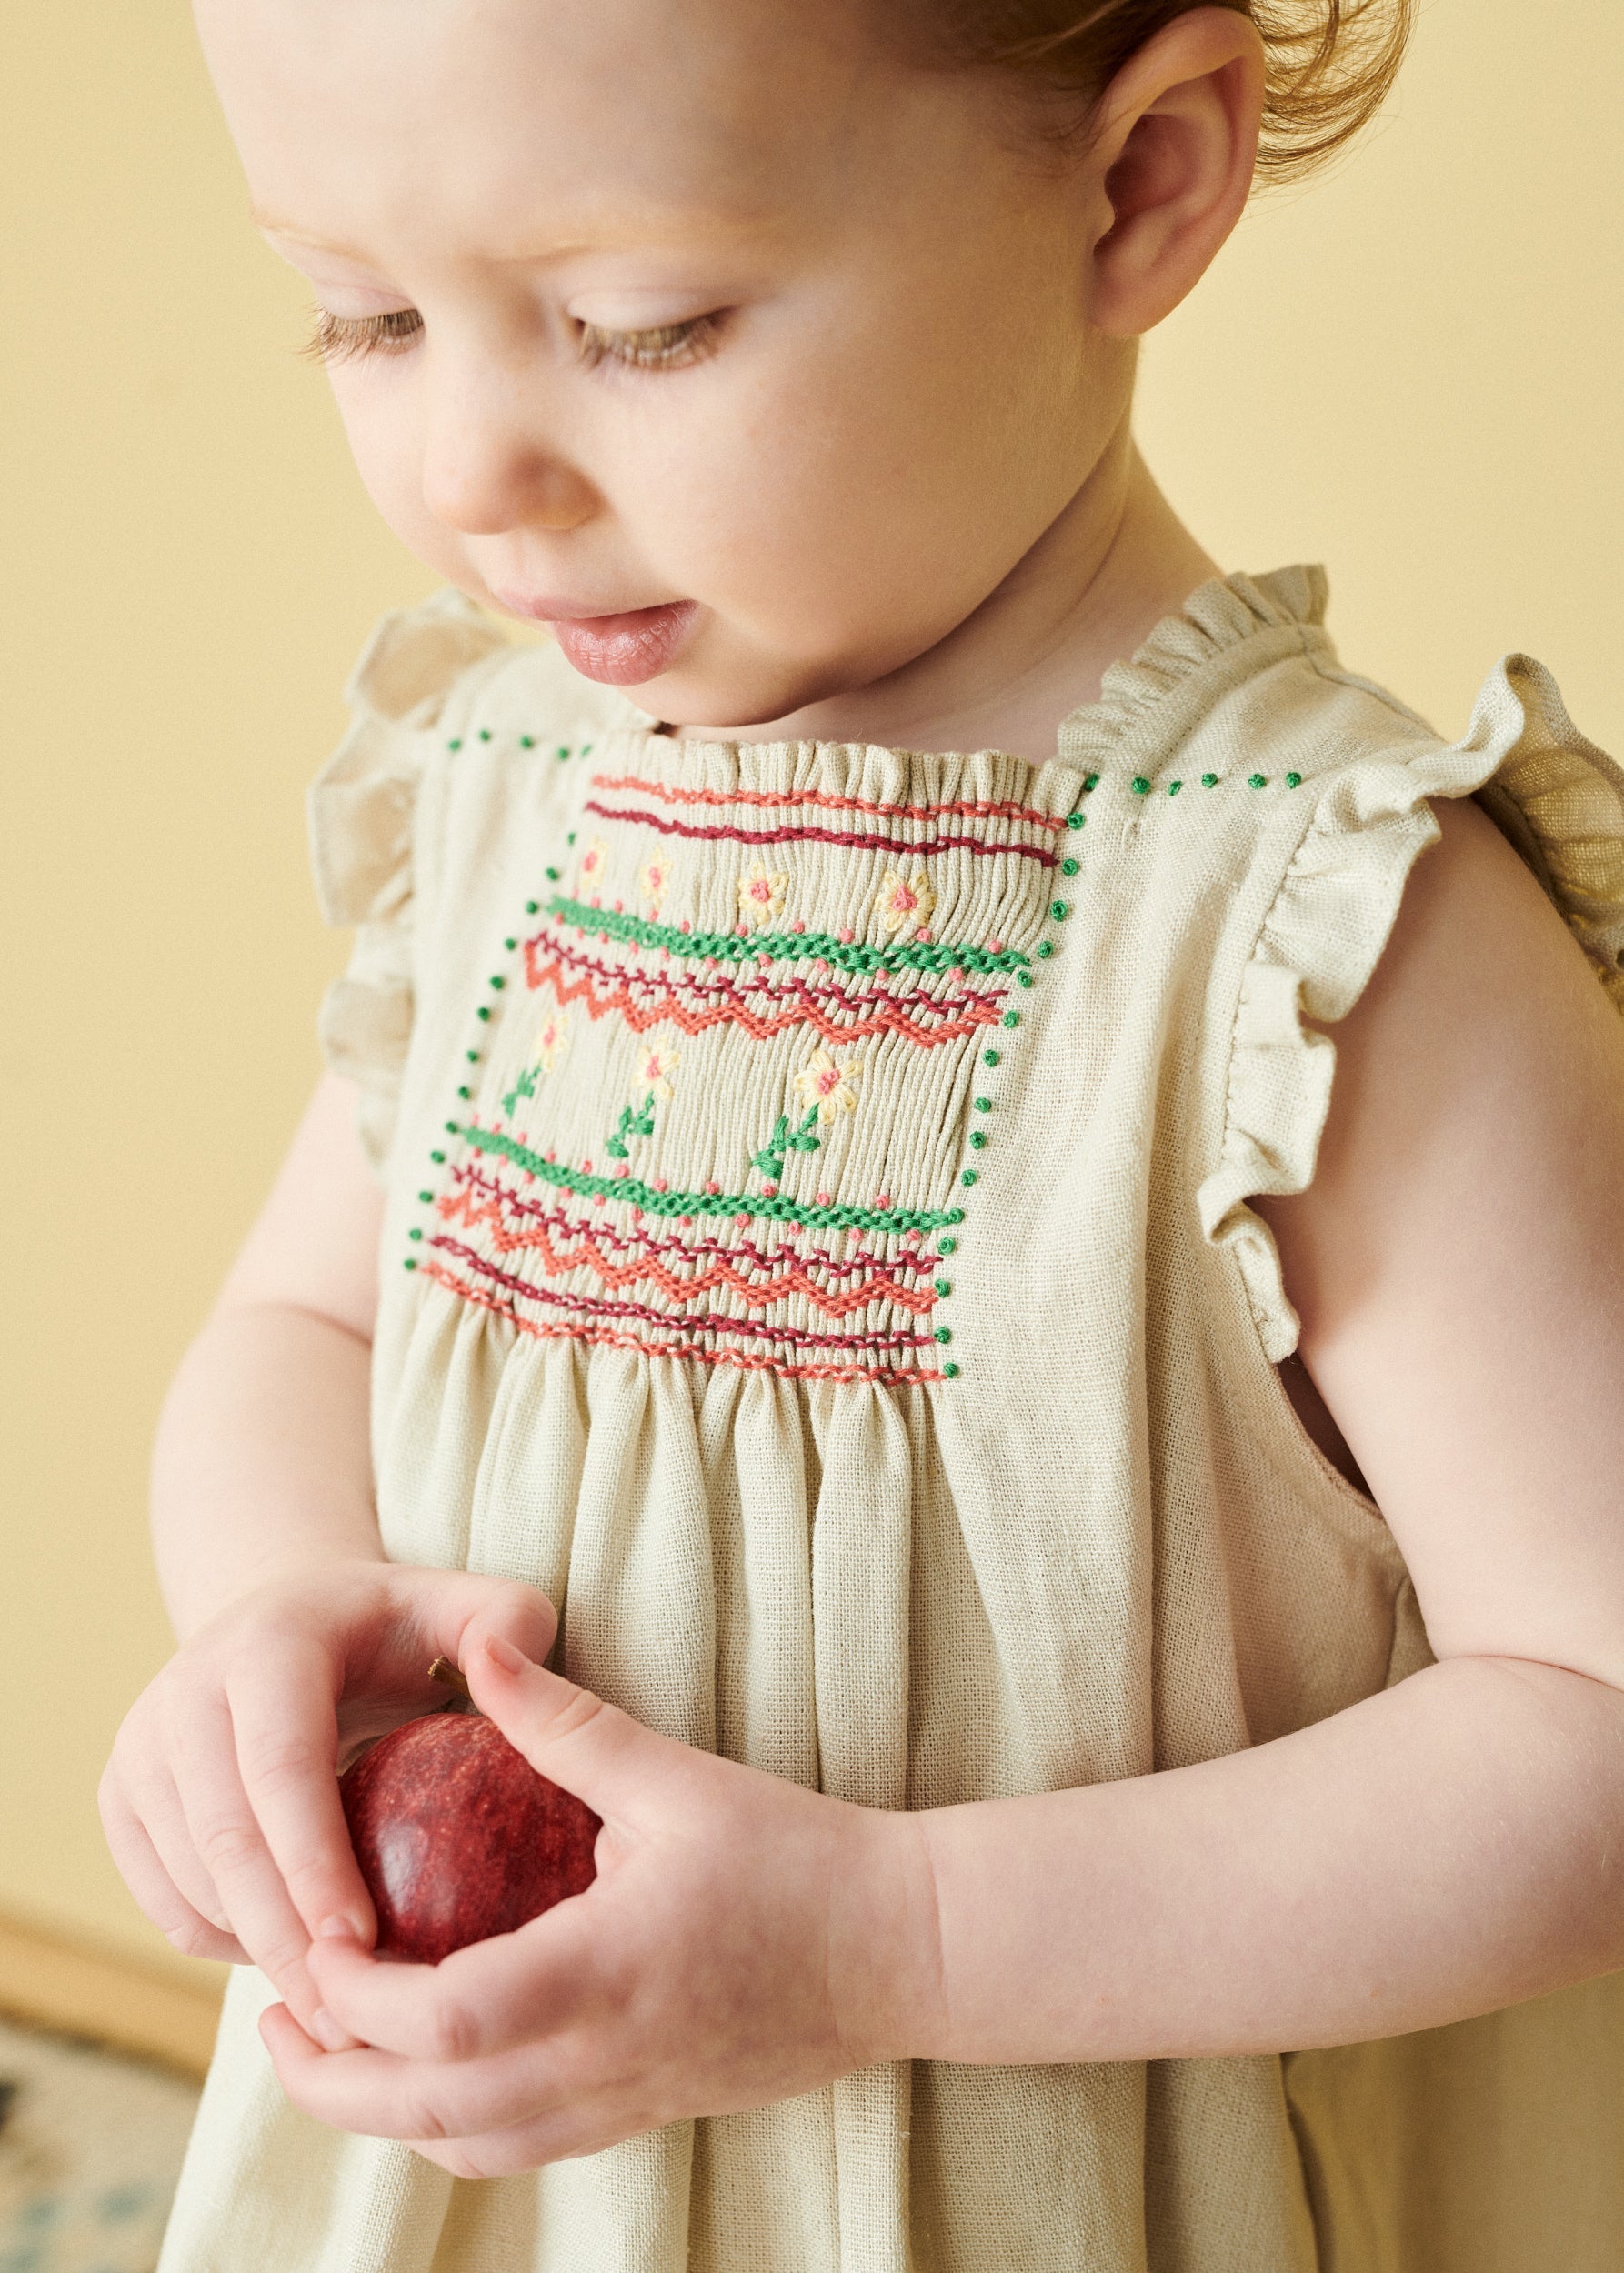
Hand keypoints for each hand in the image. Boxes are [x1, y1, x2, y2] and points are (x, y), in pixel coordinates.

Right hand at [99, 1562, 556, 2045]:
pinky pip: (165, 1902)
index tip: (361, 1940)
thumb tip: (510, 1666)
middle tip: (350, 2020)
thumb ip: (511, 1621)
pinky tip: (296, 1960)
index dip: (313, 1858)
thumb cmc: (402, 1631)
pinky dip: (225, 1946)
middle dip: (284, 1937)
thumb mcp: (464, 1606)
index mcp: (270, 1641)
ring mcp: (142, 1745)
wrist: (296, 1623)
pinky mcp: (122, 1798)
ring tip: (338, 2009)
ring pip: (187, 1880)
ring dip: (257, 1954)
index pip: (280, 1763)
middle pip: (223, 1838)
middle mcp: (187, 1687)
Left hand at [262, 1629, 941, 2174]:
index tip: (314, 1943)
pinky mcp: (643, 2113)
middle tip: (274, 2018)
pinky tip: (428, 2077)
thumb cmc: (800, 1855)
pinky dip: (445, 2129)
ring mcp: (623, 2100)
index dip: (353, 1997)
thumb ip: (565, 1722)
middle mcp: (603, 2057)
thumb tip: (482, 1645)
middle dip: (328, 2080)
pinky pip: (515, 2151)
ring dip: (377, 2115)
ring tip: (328, 2051)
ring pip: (464, 2150)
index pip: (438, 2022)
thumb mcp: (679, 1777)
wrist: (903, 1951)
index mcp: (604, 1970)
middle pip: (425, 2115)